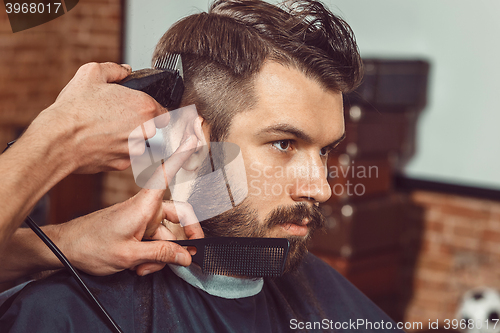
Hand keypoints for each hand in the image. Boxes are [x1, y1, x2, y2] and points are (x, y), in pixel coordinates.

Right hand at [27, 62, 165, 173]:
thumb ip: (115, 69)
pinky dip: (114, 151)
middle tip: (116, 117)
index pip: (163, 111)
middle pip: (151, 128)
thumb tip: (125, 70)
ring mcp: (134, 150)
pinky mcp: (122, 165)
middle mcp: (145, 131)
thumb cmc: (76, 108)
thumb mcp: (92, 73)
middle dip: (137, 123)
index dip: (151, 109)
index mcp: (144, 107)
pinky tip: (98, 142)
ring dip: (126, 138)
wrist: (59, 139)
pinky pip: (123, 156)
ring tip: (104, 130)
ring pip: (137, 144)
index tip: (139, 109)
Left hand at [55, 132, 203, 275]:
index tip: (193, 140)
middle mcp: (146, 208)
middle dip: (182, 239)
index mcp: (144, 205)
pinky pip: (154, 240)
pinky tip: (139, 265)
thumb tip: (185, 256)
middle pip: (179, 216)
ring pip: (166, 234)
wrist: (65, 249)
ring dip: (161, 254)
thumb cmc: (90, 245)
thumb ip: (161, 254)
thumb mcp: (128, 254)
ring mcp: (142, 219)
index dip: (181, 157)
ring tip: (143, 267)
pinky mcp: (137, 229)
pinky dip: (151, 254)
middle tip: (188, 256)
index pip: (166, 175)